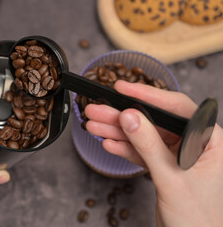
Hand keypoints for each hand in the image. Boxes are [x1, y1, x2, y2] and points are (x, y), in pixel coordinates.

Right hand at [85, 80, 222, 226]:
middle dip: (122, 115)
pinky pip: (140, 151)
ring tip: (94, 124)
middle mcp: (192, 143)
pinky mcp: (162, 166)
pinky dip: (123, 148)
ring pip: (142, 135)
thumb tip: (130, 117)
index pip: (177, 108)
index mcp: (208, 140)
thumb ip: (149, 146)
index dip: (148, 95)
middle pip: (153, 120)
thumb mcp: (171, 177)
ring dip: (117, 131)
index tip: (123, 88)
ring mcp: (175, 155)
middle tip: (97, 109)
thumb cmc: (199, 218)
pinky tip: (108, 143)